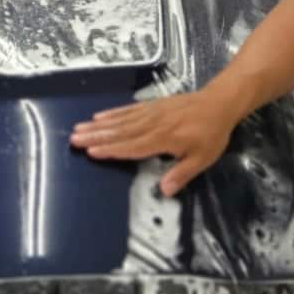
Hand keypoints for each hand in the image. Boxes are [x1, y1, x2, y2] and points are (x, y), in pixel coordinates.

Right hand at [70, 86, 242, 195]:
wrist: (219, 103)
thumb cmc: (211, 133)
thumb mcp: (203, 158)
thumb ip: (182, 173)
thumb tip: (165, 190)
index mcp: (164, 139)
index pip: (133, 146)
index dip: (112, 150)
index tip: (92, 152)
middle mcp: (153, 124)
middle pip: (120, 132)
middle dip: (96, 136)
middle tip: (74, 139)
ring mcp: (151, 113)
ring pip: (120, 120)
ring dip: (99, 125)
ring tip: (79, 128)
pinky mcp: (152, 105)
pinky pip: (128, 110)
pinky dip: (112, 113)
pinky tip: (100, 116)